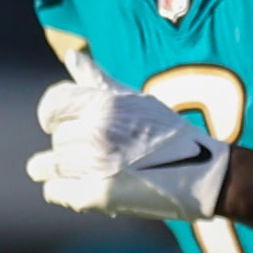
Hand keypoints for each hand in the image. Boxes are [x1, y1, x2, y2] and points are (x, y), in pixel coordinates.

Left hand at [27, 73, 230, 219]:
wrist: (201, 174)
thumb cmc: (167, 133)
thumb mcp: (135, 99)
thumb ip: (97, 79)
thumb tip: (71, 56)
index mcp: (105, 104)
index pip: (52, 104)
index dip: (51, 114)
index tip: (58, 122)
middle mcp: (97, 132)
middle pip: (58, 138)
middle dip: (72, 145)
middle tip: (99, 152)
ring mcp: (95, 165)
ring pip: (53, 165)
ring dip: (68, 169)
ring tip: (92, 170)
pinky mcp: (96, 196)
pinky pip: (54, 191)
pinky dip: (64, 191)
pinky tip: (84, 187)